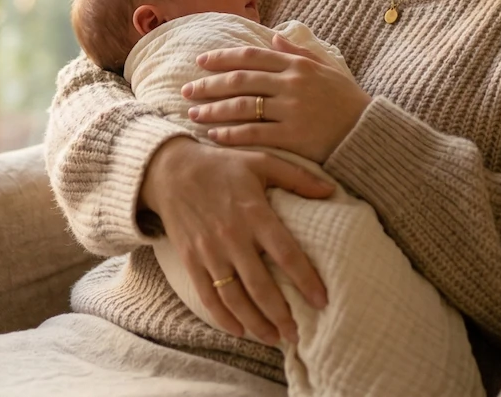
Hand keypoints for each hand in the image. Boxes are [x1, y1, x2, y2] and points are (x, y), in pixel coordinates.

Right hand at [139, 137, 331, 344]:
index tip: (322, 301)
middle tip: (297, 334)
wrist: (169, 169)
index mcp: (254, 213)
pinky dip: (223, 318)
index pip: (286, 253)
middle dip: (281, 315)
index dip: (306, 280)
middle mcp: (232, 236)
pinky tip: (240, 331)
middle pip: (260, 286)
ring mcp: (209, 250)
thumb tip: (331, 192)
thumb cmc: (221, 165)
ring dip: (255, 323)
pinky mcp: (190, 259)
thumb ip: (297, 176)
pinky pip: (207, 295)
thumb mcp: (260, 161)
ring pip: (234, 297)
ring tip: (274, 339)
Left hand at [183, 33, 371, 162]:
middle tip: (187, 90)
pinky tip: (214, 135)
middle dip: (209, 84)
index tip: (200, 61)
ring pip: (242, 106)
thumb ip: (299, 53)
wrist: (369, 133)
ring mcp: (292, 110)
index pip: (251, 57)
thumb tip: (273, 38)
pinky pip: (254, 134)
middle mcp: (292, 84)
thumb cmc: (347, 101)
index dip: (222, 58)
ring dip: (214, 110)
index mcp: (297, 65)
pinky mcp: (293, 137)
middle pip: (240, 80)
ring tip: (193, 113)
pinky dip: (231, 134)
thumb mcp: (327, 69)